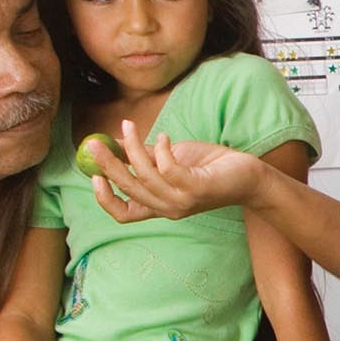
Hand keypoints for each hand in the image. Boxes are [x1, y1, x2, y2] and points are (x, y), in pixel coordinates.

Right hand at [88, 127, 267, 224]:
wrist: (248, 175)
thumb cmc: (209, 167)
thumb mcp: (171, 160)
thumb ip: (145, 156)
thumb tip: (116, 142)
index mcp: (158, 206)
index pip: (123, 214)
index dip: (103, 198)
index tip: (92, 175)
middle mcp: (168, 209)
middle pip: (127, 191)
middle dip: (107, 165)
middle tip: (95, 142)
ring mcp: (182, 201)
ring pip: (144, 177)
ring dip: (133, 148)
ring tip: (130, 126)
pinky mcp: (196, 188)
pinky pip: (167, 168)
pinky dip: (160, 149)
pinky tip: (164, 137)